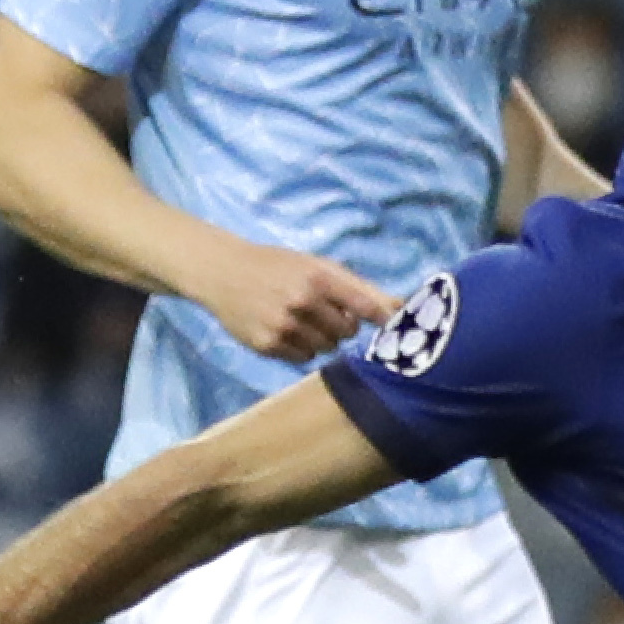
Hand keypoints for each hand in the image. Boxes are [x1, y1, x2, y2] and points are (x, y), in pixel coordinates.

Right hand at [188, 234, 401, 362]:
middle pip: (347, 332)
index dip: (382, 319)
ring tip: (302, 320)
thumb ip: (358, 287)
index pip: (365, 305)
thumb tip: (400, 307)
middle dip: (341, 326)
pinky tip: (286, 330)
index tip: (392, 326)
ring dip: (321, 339)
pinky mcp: (267, 344)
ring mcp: (284, 324)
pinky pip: (303, 358)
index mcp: (319, 276)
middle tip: (323, 313)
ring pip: (326, 348)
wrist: (224, 272)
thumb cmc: (279, 267)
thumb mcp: (317, 265)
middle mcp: (303, 300)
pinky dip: (301, 348)